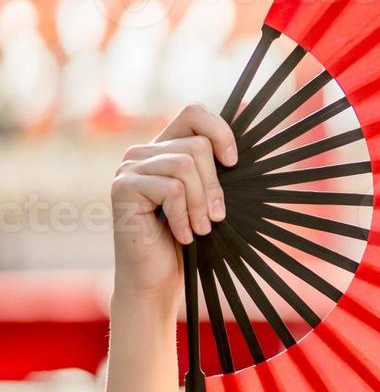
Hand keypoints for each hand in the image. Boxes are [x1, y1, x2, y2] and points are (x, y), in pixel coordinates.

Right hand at [111, 102, 237, 297]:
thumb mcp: (210, 198)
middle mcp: (143, 152)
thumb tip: (243, 137)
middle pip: (196, 146)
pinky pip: (171, 189)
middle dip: (215, 186)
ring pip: (185, 166)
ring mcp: (129, 168)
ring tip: (200, 228)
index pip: (194, 112)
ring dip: (200, 204)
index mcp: (165, 148)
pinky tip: (182, 236)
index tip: (233, 163)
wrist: (157, 279)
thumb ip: (220, 169)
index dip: (220, 131)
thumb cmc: (189, 240)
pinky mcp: (122, 188)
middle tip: (214, 217)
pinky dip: (184, 216)